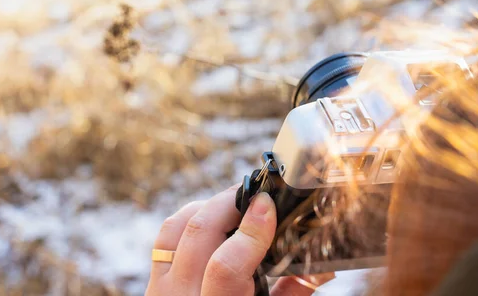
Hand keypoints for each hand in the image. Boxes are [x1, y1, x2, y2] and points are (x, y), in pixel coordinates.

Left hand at [146, 186, 333, 295]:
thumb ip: (291, 294)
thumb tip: (323, 266)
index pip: (227, 266)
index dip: (251, 230)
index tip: (267, 204)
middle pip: (198, 234)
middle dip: (228, 203)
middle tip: (253, 193)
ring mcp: (162, 290)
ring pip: (175, 228)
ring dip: (206, 207)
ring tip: (234, 201)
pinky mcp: (155, 282)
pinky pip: (165, 238)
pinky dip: (188, 218)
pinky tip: (210, 216)